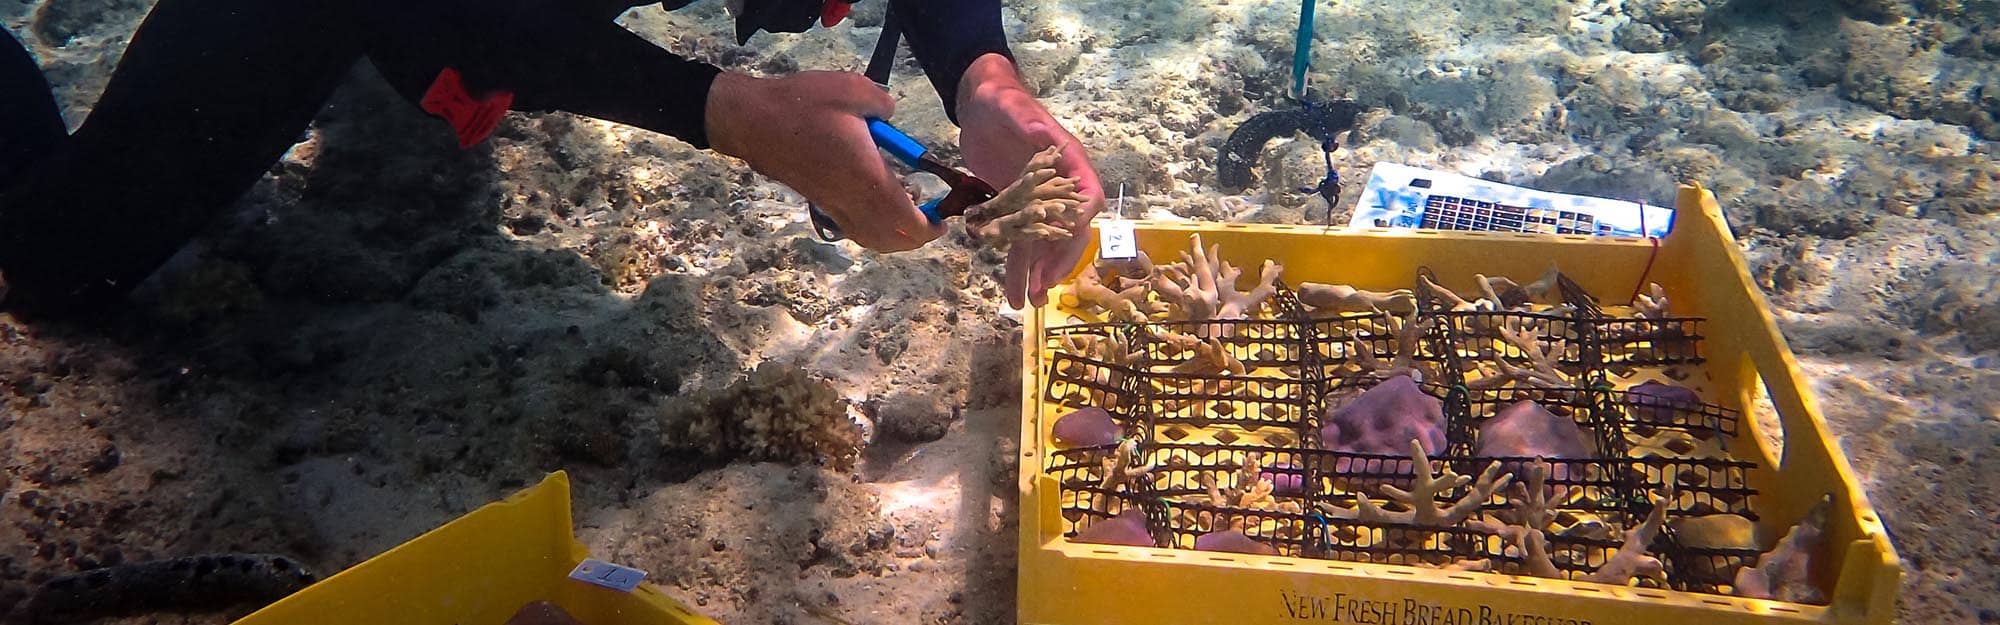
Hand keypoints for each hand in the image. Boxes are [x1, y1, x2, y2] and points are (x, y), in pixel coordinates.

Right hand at [705, 71, 944, 251]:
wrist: (752, 121)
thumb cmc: (802, 104)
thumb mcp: (854, 90)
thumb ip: (884, 105)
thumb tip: (890, 116)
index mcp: (867, 178)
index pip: (905, 220)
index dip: (929, 227)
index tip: (944, 218)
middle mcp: (851, 200)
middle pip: (890, 239)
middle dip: (916, 237)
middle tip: (933, 219)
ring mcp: (832, 204)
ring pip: (870, 238)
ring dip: (895, 236)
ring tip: (911, 214)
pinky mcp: (818, 201)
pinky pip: (854, 228)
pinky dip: (874, 229)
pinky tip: (880, 205)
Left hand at [955, 54, 1105, 308]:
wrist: (981, 105)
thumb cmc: (1003, 102)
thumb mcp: (1013, 108)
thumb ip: (1028, 124)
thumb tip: (1041, 135)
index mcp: (1069, 164)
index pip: (1087, 197)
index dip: (1080, 219)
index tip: (1068, 237)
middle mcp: (1060, 189)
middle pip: (1069, 230)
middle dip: (1058, 259)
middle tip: (1043, 285)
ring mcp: (1037, 203)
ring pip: (1043, 245)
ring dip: (1038, 273)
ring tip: (1030, 302)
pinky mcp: (1016, 211)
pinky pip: (1019, 244)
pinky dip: (1017, 268)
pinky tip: (1013, 294)